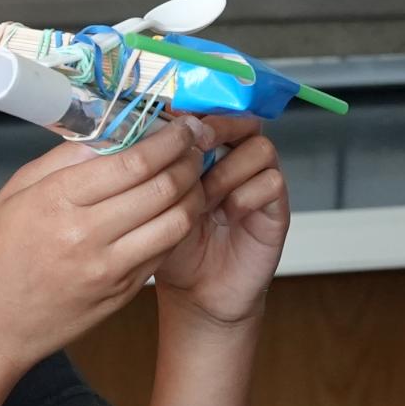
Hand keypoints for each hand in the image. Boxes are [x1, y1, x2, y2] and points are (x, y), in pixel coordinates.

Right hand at [0, 127, 207, 386]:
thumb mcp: (15, 192)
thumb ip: (62, 159)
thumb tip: (108, 132)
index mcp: (58, 200)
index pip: (134, 161)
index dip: (168, 139)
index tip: (181, 127)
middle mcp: (88, 234)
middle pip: (163, 188)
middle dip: (190, 160)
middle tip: (197, 145)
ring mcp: (109, 269)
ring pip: (176, 222)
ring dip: (194, 193)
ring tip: (194, 177)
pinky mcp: (122, 293)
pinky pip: (164, 252)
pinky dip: (177, 226)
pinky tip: (175, 211)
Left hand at [150, 116, 286, 325]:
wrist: (196, 295)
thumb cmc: (170, 249)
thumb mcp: (148, 205)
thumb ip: (145, 171)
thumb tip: (129, 130)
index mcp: (204, 155)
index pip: (211, 112)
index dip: (196, 110)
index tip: (173, 114)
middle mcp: (234, 163)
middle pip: (242, 119)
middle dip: (218, 126)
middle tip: (197, 142)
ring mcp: (257, 184)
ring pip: (260, 147)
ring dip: (230, 166)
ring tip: (206, 194)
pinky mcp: (275, 210)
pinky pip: (273, 182)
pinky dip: (248, 192)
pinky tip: (227, 212)